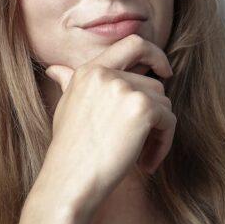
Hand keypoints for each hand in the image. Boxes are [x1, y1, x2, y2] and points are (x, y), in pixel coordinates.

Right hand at [34, 34, 175, 219]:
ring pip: (164, 103)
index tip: (164, 71)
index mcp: (89, 70)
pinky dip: (164, 144)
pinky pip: (169, 121)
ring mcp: (125, 88)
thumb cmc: (68, 151)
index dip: (154, 53)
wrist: (70, 181)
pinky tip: (146, 164)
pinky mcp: (143, 108)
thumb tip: (55, 70)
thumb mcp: (66, 108)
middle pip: (154, 84)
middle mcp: (106, 73)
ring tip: (140, 156)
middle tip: (143, 142)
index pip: (132, 43)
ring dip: (159, 132)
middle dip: (155, 114)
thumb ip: (69, 83)